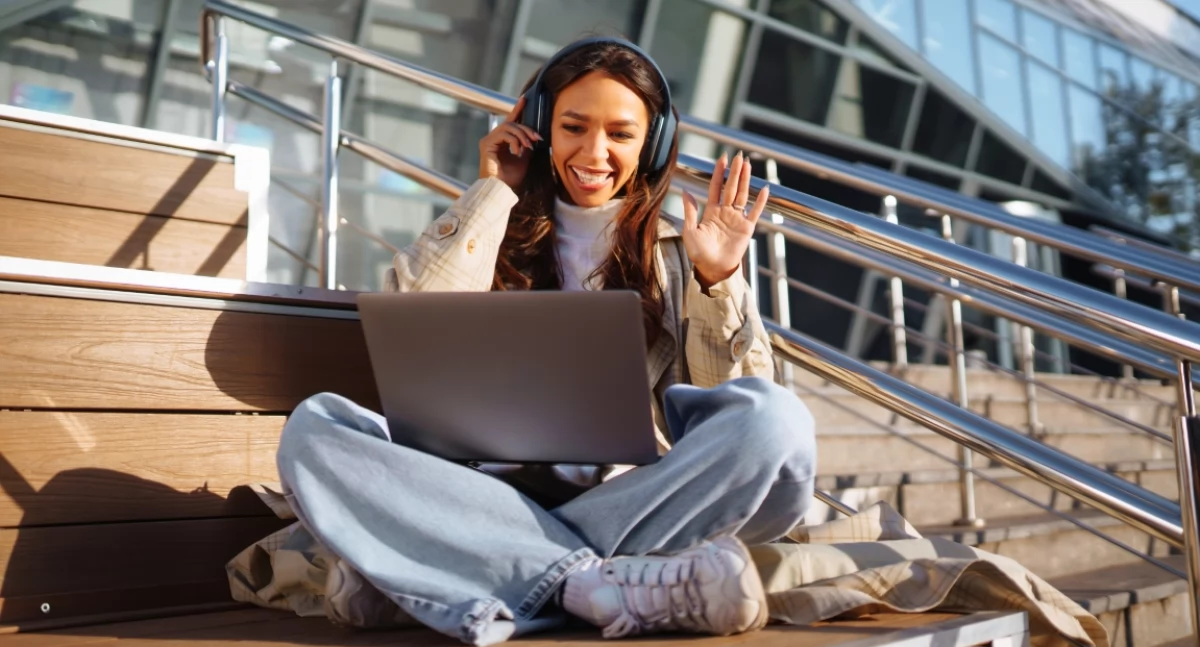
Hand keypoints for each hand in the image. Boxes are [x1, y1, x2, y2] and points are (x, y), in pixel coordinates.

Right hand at [479, 96, 541, 190]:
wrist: (500, 189)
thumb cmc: (510, 179)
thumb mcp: (524, 160)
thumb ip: (526, 147)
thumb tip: (534, 137)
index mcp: (501, 142)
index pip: (510, 122)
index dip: (517, 110)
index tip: (525, 99)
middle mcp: (493, 139)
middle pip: (512, 124)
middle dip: (526, 129)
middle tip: (537, 138)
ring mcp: (488, 141)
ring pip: (508, 127)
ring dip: (521, 135)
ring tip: (528, 146)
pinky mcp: (486, 144)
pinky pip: (502, 134)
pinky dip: (513, 140)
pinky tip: (517, 150)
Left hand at [682, 151, 769, 288]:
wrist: (712, 269)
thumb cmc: (698, 253)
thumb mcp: (689, 231)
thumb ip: (689, 211)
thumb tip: (685, 191)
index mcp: (711, 211)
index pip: (716, 187)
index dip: (719, 173)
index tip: (722, 159)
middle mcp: (725, 212)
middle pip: (731, 187)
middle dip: (734, 172)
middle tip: (738, 156)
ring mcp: (737, 219)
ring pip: (742, 195)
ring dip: (745, 180)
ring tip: (748, 165)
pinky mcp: (746, 228)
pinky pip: (755, 212)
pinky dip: (760, 201)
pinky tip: (764, 189)